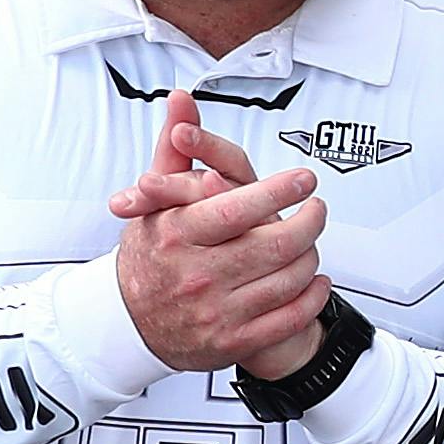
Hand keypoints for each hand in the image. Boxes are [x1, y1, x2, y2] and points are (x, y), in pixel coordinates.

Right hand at [110, 88, 331, 374]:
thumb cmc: (149, 256)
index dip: (279, 191)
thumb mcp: (154, 202)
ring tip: (310, 239)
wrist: (128, 324)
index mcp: (177, 236)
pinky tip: (314, 279)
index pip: (237, 208)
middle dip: (308, 221)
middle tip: (316, 207)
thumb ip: (175, 150)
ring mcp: (217, 313)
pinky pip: (290, 317)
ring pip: (289, 279)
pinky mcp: (233, 342)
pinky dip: (312, 295)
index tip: (304, 179)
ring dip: (311, 255)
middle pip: (275, 244)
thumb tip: (182, 100)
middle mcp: (197, 276)